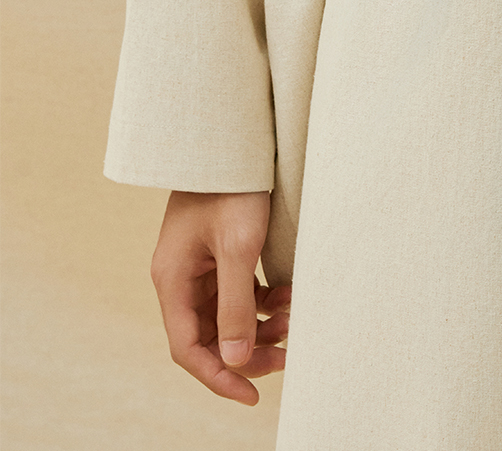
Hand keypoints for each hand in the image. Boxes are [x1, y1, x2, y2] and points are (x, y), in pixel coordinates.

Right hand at [150, 190, 288, 405]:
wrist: (233, 140)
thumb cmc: (233, 187)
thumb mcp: (239, 248)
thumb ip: (236, 307)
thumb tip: (235, 361)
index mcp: (173, 280)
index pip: (188, 349)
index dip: (219, 377)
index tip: (253, 395)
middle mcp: (180, 277)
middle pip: (208, 335)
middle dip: (247, 351)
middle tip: (287, 356)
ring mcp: (198, 264)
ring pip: (225, 315)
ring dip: (259, 325)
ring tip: (294, 319)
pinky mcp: (218, 252)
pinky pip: (238, 292)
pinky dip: (262, 301)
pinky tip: (288, 295)